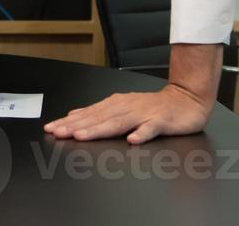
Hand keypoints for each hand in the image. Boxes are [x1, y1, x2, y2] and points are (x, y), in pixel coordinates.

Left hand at [44, 85, 211, 144]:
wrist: (186, 99)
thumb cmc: (154, 106)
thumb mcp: (123, 106)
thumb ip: (101, 112)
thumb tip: (74, 114)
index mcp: (116, 105)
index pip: (88, 114)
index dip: (68, 122)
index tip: (51, 128)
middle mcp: (126, 107)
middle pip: (98, 118)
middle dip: (76, 126)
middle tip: (58, 132)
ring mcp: (143, 113)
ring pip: (118, 122)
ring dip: (99, 129)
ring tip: (82, 136)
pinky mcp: (162, 121)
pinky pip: (151, 128)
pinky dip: (141, 133)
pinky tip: (133, 140)